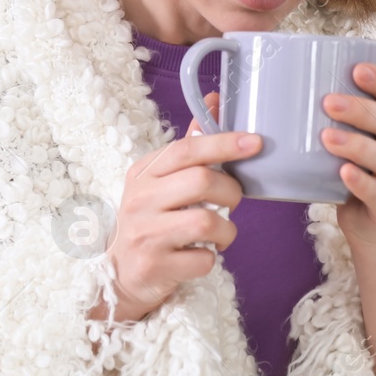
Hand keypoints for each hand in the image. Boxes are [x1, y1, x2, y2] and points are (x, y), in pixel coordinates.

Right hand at [88, 91, 257, 323]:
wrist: (121, 273)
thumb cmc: (151, 220)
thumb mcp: (160, 181)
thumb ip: (189, 147)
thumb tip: (214, 101)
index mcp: (143, 173)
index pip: (185, 150)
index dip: (223, 143)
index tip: (254, 142)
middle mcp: (139, 200)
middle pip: (200, 182)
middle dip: (230, 191)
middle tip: (232, 201)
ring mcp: (145, 234)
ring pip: (206, 222)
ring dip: (226, 229)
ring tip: (220, 233)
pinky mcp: (155, 266)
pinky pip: (204, 259)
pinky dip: (212, 257)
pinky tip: (201, 254)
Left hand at [321, 63, 375, 250]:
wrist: (371, 224)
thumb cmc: (354, 171)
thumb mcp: (350, 141)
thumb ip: (335, 120)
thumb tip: (287, 90)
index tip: (357, 70)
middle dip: (360, 110)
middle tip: (328, 102)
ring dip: (357, 145)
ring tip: (327, 138)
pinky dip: (361, 181)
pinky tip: (344, 172)